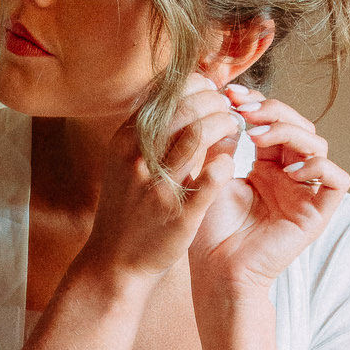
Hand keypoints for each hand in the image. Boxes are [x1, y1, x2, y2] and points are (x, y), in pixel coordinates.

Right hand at [79, 75, 241, 287]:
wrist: (113, 263)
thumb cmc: (125, 211)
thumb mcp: (125, 165)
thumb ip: (147, 134)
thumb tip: (183, 100)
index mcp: (123, 143)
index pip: (164, 94)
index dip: (194, 85)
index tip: (209, 92)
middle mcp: (137, 159)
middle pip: (186, 108)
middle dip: (215, 101)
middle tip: (228, 108)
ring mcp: (158, 185)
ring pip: (200, 133)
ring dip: (225, 124)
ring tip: (235, 128)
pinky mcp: (180, 212)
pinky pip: (213, 175)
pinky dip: (225, 161)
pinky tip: (228, 162)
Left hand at [188, 82, 349, 294]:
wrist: (216, 270)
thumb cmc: (209, 230)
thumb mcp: (210, 177)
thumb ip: (220, 144)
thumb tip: (226, 108)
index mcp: (265, 166)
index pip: (273, 122)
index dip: (257, 103)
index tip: (230, 95)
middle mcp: (289, 175)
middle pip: (299, 126)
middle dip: (273, 111)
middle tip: (244, 112)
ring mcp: (305, 192)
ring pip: (318, 143)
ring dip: (291, 133)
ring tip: (257, 139)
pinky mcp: (318, 213)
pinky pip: (338, 180)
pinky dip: (319, 166)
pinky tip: (288, 171)